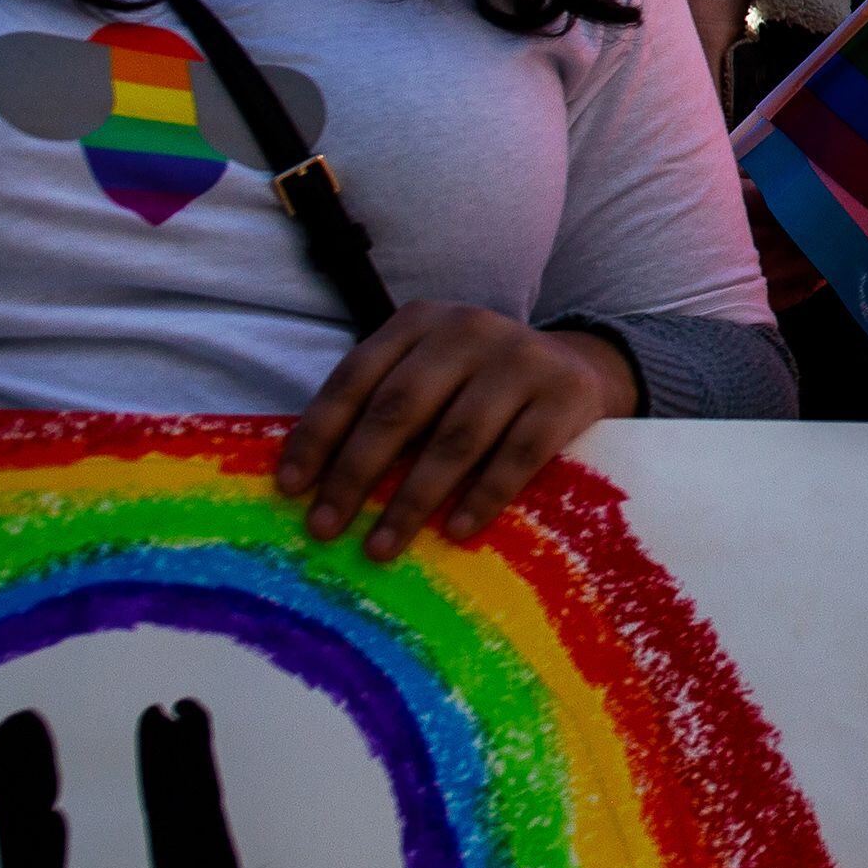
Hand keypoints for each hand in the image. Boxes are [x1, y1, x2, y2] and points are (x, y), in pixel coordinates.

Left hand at [277, 304, 638, 560]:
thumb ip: (378, 406)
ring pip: (455, 437)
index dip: (318, 435)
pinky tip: (456, 532)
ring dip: (412, 500)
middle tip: (325, 528)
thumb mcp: (426, 373)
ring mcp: (522, 359)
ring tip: (380, 546)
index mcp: (420, 321)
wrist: (576, 369)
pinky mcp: (566, 394)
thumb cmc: (475, 386)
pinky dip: (484, 496)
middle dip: (355, 474)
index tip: (290, 489)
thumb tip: (309, 481)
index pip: (355, 378)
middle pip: (399, 409)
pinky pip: (519, 454)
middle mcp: (469, 330)